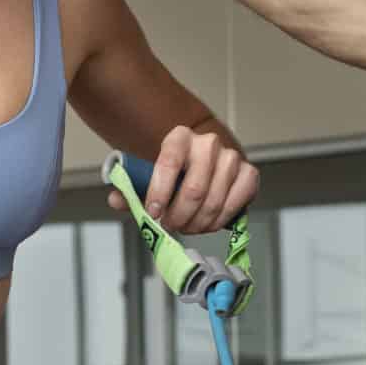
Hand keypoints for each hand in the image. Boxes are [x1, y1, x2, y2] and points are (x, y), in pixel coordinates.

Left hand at [114, 126, 258, 232]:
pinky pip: (236, 204)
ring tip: (187, 227)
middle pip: (194, 190)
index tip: (153, 213)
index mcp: (179, 137)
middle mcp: (208, 143)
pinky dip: (219, 221)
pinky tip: (208, 224)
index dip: (159, 192)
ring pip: (214, 202)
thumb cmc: (174, 174)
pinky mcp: (249, 173)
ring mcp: (231, 157)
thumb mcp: (149, 178)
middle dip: (179, 216)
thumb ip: (131, 190)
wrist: (202, 166)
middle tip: (170, 226)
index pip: (169, 163)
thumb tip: (117, 199)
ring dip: (197, 224)